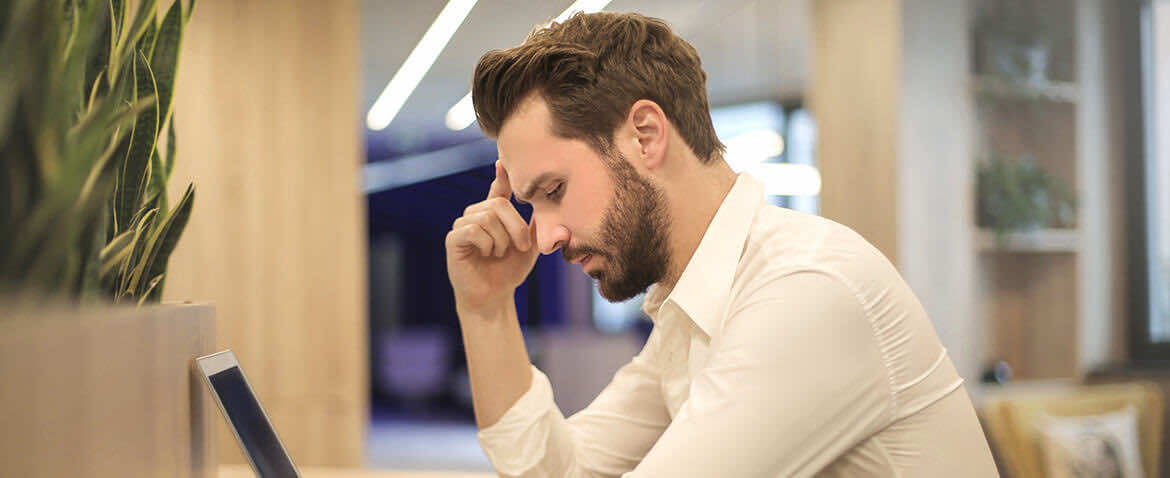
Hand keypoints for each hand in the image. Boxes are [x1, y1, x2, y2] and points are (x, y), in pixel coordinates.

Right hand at [445, 160, 538, 314]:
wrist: (494, 297)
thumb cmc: (510, 271)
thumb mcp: (529, 247)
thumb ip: (535, 225)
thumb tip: (546, 204)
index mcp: (494, 215)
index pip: (498, 190)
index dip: (502, 175)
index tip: (502, 161)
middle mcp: (476, 215)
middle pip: (498, 204)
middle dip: (516, 226)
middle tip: (522, 247)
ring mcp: (462, 226)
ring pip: (486, 217)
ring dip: (501, 239)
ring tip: (500, 254)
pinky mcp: (453, 239)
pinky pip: (473, 230)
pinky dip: (487, 243)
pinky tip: (487, 254)